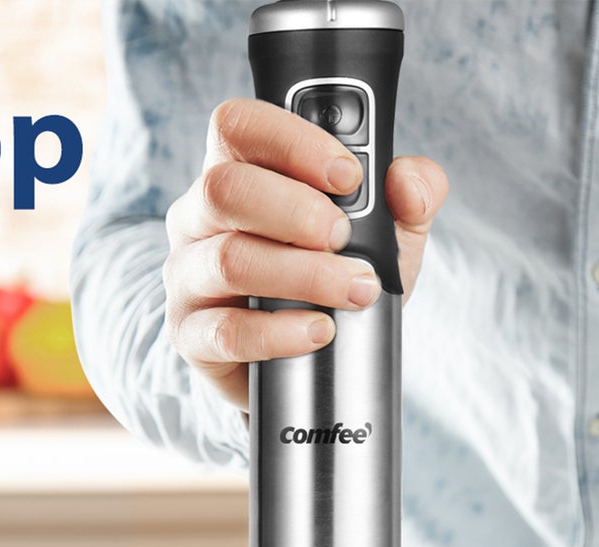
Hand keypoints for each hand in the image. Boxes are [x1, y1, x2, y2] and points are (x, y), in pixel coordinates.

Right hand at [164, 98, 446, 407]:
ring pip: (229, 260)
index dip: (292, 141)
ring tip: (354, 291)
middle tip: (346, 238)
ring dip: (301, 275)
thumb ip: (410, 197)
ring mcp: (188, 277)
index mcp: (237, 171)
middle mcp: (200, 216)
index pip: (239, 126)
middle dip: (297, 212)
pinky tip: (319, 331)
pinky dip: (279, 333)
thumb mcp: (386, 237)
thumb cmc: (336, 283)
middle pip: (226, 188)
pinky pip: (225, 332)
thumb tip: (410, 185)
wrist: (312, 369)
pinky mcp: (191, 337)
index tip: (348, 174)